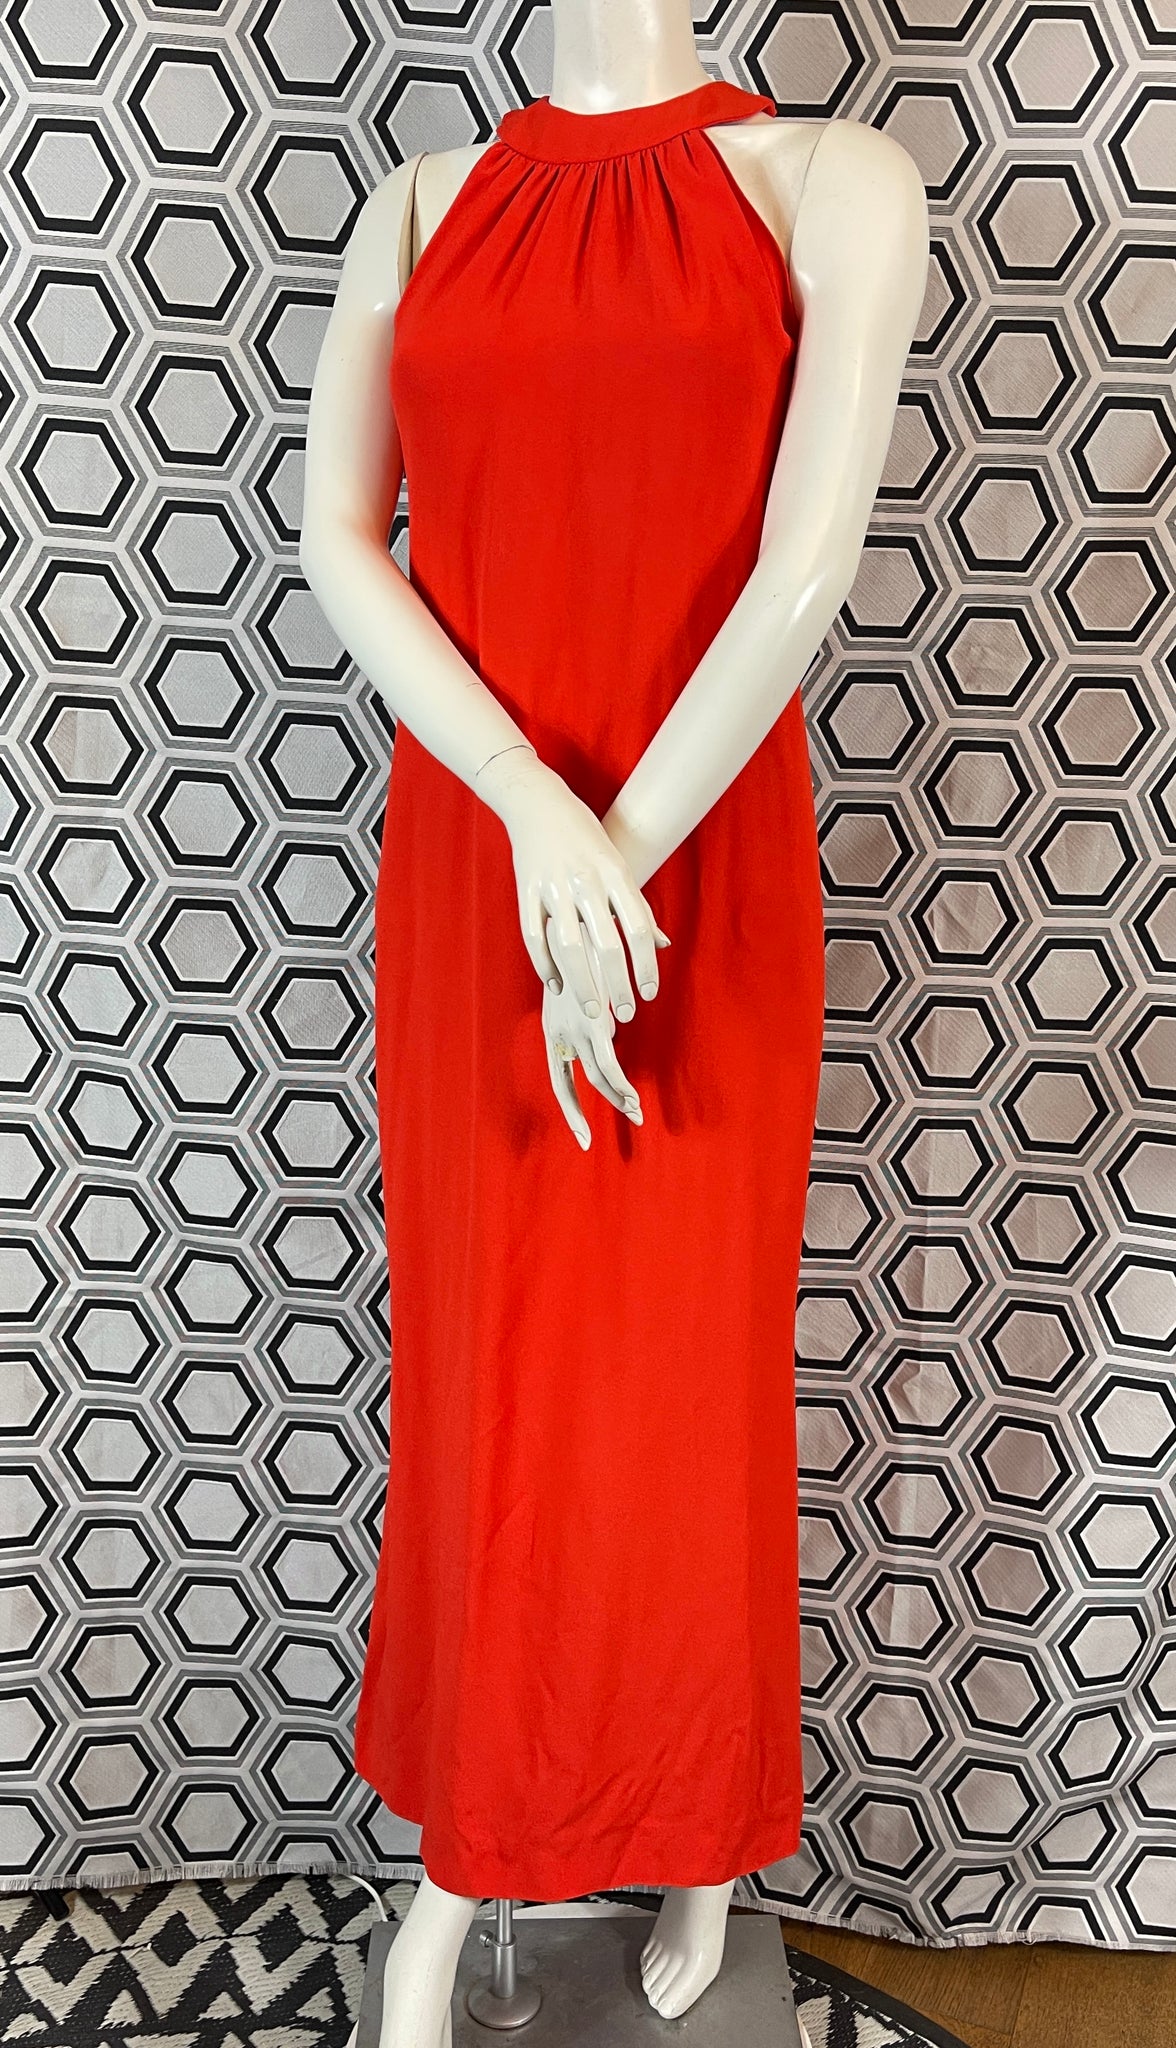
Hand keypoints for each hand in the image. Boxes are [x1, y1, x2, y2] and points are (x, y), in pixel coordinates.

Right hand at [476, 746, 669, 1016]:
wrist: (538, 803)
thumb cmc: (585, 838)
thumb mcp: (618, 865)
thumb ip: (636, 906)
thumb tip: (661, 944)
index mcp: (615, 873)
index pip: (638, 929)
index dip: (646, 965)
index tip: (649, 994)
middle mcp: (586, 882)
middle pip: (605, 944)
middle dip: (617, 984)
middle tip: (625, 1014)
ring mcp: (553, 887)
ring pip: (568, 947)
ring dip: (582, 984)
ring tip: (592, 1011)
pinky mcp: (526, 891)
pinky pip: (534, 937)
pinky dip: (545, 966)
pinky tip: (557, 986)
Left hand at [542, 918, 642, 1148]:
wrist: (580, 914)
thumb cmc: (587, 938)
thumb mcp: (589, 973)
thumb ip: (606, 993)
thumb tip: (625, 1011)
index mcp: (553, 1025)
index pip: (558, 1079)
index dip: (571, 1109)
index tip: (583, 1135)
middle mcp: (559, 1031)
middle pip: (570, 1086)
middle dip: (589, 1114)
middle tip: (610, 1130)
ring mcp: (574, 1028)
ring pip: (596, 1078)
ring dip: (617, 1098)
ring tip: (636, 1112)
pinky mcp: (593, 1022)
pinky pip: (607, 1065)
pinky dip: (620, 1085)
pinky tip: (633, 1097)